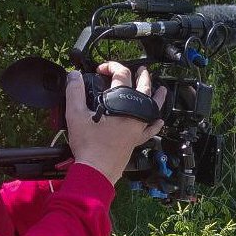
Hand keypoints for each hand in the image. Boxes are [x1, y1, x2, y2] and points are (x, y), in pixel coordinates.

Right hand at [66, 62, 166, 183]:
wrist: (96, 169)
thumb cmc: (88, 144)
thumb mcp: (75, 114)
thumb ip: (74, 92)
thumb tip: (74, 75)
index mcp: (121, 103)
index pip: (121, 75)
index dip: (112, 66)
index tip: (100, 69)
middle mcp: (134, 113)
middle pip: (143, 88)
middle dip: (142, 76)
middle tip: (142, 69)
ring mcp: (138, 126)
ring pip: (152, 107)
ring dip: (157, 96)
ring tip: (161, 89)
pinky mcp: (137, 139)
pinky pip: (150, 129)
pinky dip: (155, 124)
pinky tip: (159, 121)